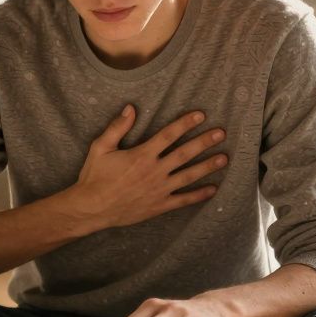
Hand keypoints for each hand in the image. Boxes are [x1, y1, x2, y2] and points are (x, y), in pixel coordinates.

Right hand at [68, 105, 226, 232]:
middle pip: (185, 153)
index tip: (201, 115)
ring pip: (189, 176)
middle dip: (204, 142)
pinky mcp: (159, 206)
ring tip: (224, 158)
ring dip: (207, 166)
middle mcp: (154, 171)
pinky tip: (213, 189)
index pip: (169, 135)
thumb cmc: (94, 176)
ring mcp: (159, 189)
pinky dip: (198, 195)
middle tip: (221, 133)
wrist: (91, 208)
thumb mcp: (100, 147)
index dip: (185, 123)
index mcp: (142, 155)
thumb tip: (131, 108)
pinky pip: (183, 200)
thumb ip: (117, 127)